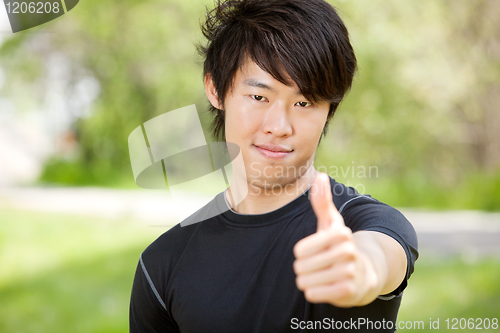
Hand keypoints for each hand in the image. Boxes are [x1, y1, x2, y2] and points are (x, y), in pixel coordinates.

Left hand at [293, 173, 377, 306]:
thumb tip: (320, 175)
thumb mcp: (331, 223)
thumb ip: (322, 201)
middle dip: (304, 268)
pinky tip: (325, 287)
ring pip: (305, 281)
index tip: (314, 251)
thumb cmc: (339, 246)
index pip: (300, 250)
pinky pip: (313, 294)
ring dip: (308, 281)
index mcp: (340, 233)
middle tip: (318, 266)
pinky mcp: (348, 291)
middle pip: (301, 266)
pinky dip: (314, 292)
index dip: (302, 253)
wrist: (362, 275)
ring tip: (322, 276)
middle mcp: (347, 251)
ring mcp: (349, 272)